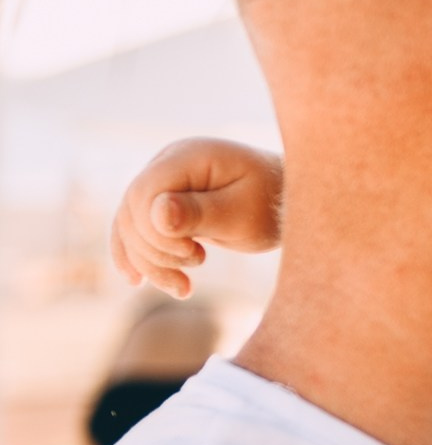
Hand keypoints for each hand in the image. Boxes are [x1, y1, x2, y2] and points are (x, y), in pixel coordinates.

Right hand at [110, 140, 285, 297]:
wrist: (287, 201)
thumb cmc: (272, 205)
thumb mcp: (242, 214)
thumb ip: (199, 213)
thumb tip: (158, 214)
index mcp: (187, 157)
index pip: (143, 195)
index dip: (156, 233)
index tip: (196, 255)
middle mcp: (168, 164)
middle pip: (132, 212)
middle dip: (156, 251)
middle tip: (200, 263)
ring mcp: (164, 182)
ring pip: (131, 226)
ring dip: (150, 262)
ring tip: (184, 287)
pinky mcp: (164, 201)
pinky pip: (137, 230)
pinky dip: (140, 257)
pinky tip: (141, 281)